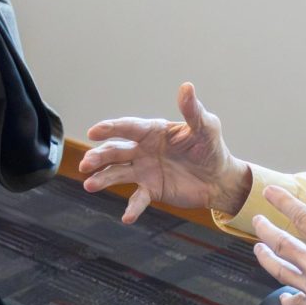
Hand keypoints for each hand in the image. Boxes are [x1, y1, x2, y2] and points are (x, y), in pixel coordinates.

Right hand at [79, 82, 251, 222]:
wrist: (219, 178)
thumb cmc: (211, 147)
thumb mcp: (205, 126)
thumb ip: (192, 110)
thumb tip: (187, 87)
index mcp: (153, 131)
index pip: (127, 128)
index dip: (110, 129)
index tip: (93, 131)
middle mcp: (143, 150)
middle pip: (115, 151)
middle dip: (99, 156)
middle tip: (86, 163)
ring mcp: (144, 170)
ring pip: (117, 174)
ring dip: (102, 178)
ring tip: (89, 184)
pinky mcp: (151, 190)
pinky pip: (137, 199)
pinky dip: (132, 208)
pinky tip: (127, 217)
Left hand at [251, 170, 305, 304]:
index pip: (301, 216)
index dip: (282, 201)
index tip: (269, 192)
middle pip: (281, 244)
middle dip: (265, 230)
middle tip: (257, 220)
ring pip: (280, 272)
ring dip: (266, 258)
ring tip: (258, 249)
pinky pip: (293, 302)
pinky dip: (286, 297)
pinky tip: (283, 295)